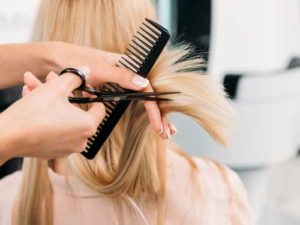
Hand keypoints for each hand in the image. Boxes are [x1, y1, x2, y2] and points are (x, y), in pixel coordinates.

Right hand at [0, 72, 104, 163]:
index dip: (91, 95)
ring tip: (32, 87)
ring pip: (63, 118)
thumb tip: (86, 71)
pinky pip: (54, 129)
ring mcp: (66, 149)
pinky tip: (30, 100)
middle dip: (62, 93)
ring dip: (50, 101)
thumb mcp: (57, 87)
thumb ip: (76, 77)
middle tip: (49, 80)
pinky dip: (47, 116)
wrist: (7, 136)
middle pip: (76, 111)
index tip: (81, 89)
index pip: (100, 108)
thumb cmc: (34, 113)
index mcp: (87, 126)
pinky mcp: (52, 151)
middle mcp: (80, 140)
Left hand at [54, 42, 176, 137]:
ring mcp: (123, 82)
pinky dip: (143, 113)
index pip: (148, 89)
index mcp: (129, 65)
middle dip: (160, 115)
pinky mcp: (115, 89)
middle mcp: (129, 74)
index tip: (158, 125)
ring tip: (164, 131)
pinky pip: (133, 101)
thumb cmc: (78, 61)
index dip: (155, 109)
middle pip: (150, 96)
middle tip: (166, 133)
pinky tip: (152, 122)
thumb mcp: (100, 69)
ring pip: (144, 100)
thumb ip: (122, 76)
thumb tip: (145, 84)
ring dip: (155, 115)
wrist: (58, 59)